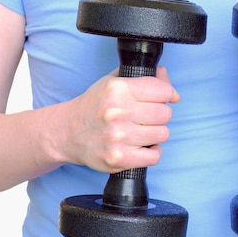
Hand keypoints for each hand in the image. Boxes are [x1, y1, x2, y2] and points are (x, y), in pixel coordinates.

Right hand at [61, 66, 178, 172]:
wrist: (66, 132)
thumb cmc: (94, 106)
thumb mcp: (114, 82)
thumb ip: (145, 78)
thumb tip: (171, 87)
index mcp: (118, 89)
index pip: (164, 90)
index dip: (166, 95)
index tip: (160, 99)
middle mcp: (118, 112)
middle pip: (165, 114)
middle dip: (159, 115)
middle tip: (145, 117)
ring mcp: (118, 137)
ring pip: (163, 134)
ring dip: (155, 134)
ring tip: (140, 131)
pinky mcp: (119, 158)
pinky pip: (154, 156)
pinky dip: (151, 152)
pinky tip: (140, 146)